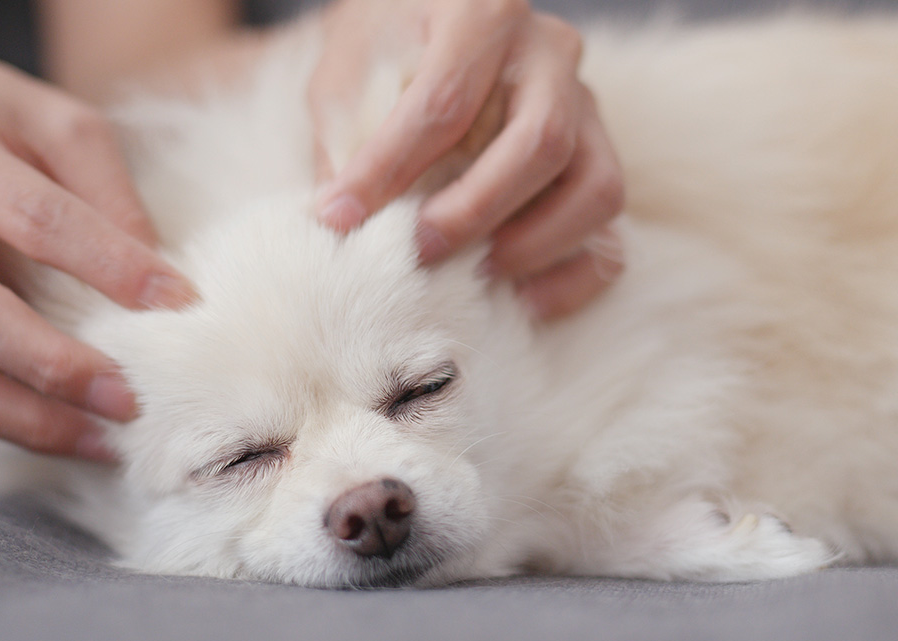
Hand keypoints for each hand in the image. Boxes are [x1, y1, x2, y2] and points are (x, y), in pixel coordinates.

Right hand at [0, 36, 196, 458]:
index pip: (38, 218)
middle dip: (58, 366)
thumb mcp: (53, 120)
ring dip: (30, 420)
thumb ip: (106, 187)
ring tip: (104, 442)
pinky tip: (64, 430)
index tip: (178, 300)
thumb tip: (155, 270)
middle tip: (130, 400)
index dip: (111, 265)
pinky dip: (6, 419)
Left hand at [309, 0, 624, 319]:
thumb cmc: (388, 48)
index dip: (388, 169)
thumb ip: (346, 134)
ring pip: (596, 188)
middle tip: (418, 251)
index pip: (444, 104)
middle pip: (541, 143)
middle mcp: (550, 53)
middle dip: (474, 211)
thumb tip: (342, 220)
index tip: (339, 217)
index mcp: (484, 14)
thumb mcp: (350, 69)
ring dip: (534, 246)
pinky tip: (521, 301)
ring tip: (473, 276)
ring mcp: (586, 106)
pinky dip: (574, 275)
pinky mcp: (599, 154)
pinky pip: (612, 229)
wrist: (433, 27)